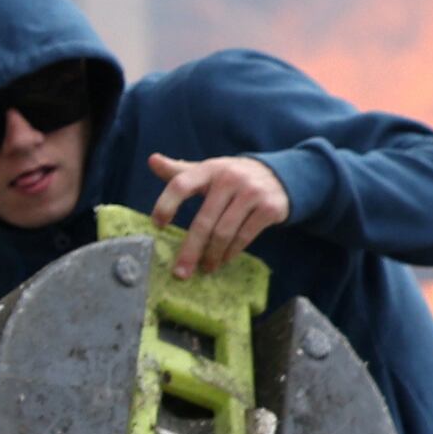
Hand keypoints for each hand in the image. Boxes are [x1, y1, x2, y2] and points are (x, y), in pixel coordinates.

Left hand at [148, 153, 288, 274]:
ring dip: (212, 255)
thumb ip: (181, 171)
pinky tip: (223, 260)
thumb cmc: (234, 177)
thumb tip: (152, 161)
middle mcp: (230, 178)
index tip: (157, 225)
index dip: (166, 204)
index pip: (182, 184)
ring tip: (205, 268)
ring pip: (224, 232)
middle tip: (180, 272)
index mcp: (210, 168)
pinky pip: (244, 237)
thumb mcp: (209, 170)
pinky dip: (231, 252)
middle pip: (204, 220)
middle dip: (190, 250)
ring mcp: (251, 193)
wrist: (280, 175)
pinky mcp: (268, 208)